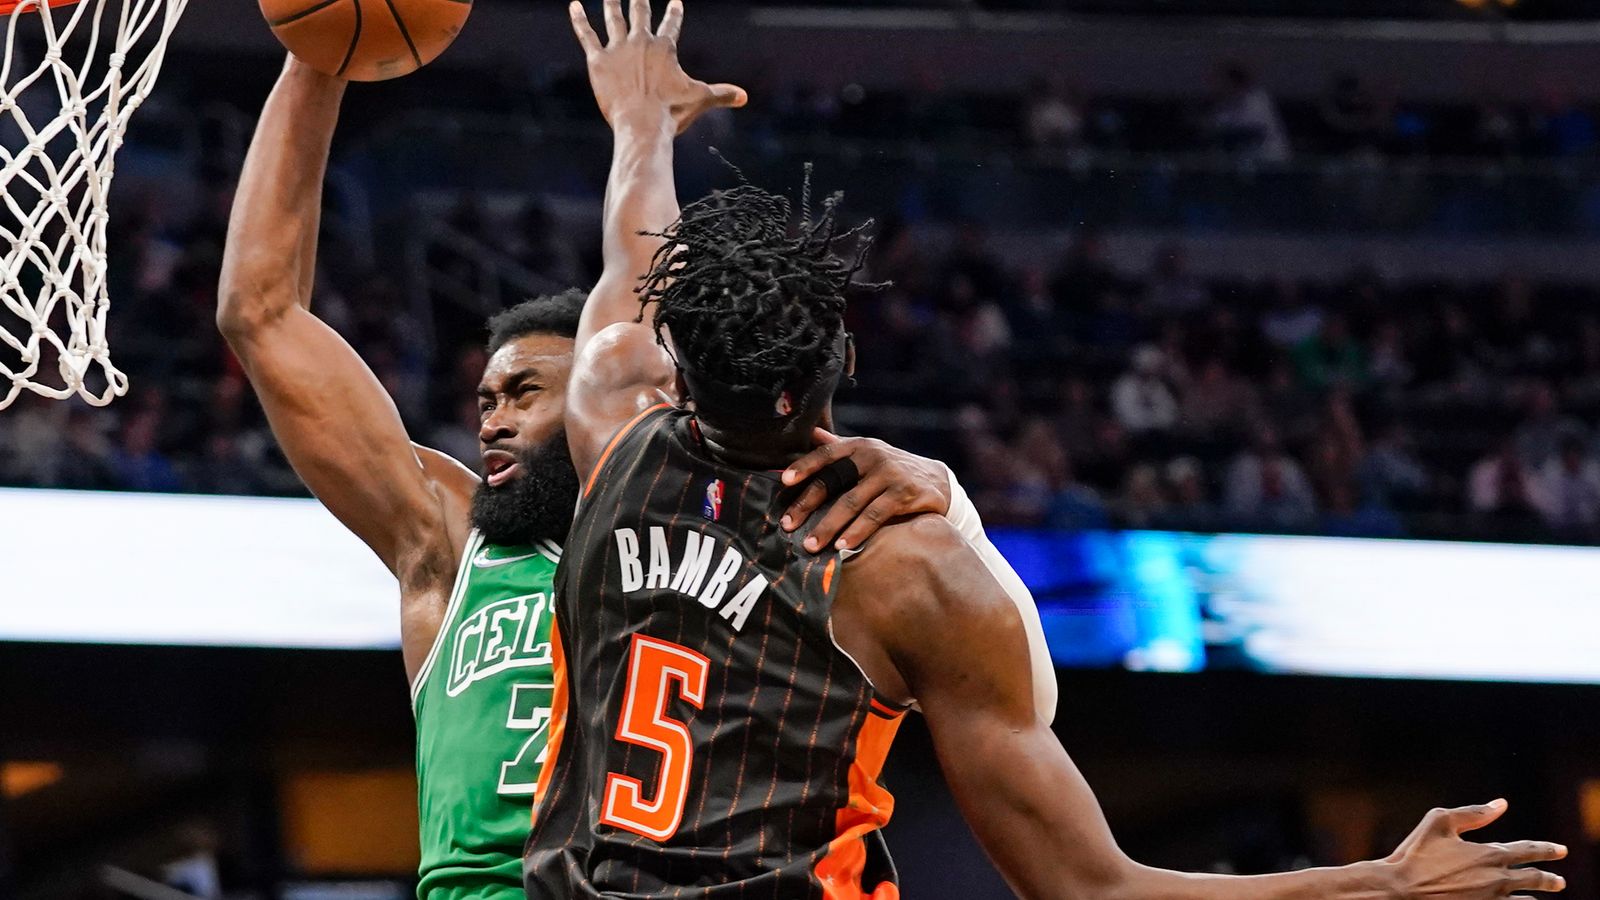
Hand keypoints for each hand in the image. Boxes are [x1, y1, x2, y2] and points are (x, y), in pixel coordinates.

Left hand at [568, 0, 747, 135]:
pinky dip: (579, 20)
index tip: (675, 2)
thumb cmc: (672, 112)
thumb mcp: (700, 99)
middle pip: (640, 12)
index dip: (674, 12)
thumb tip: (745, 97)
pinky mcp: (598, 61)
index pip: (672, 23)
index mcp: (665, 47)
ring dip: (610, 3)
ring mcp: (618, 49)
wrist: (642, 124)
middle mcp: (641, 41)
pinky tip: (573, 6)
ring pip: (613, 18)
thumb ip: (722, 94)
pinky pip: (586, 35)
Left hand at [780, 428, 952, 552]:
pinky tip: (842, 546)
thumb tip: (811, 433)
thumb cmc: (892, 470)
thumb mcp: (867, 454)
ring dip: (828, 526)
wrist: (938, 481)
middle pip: (833, 481)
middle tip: (787, 525)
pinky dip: (857, 532)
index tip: (783, 481)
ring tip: (810, 545)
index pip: (826, 454)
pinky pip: (875, 515)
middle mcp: (873, 456)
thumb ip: (839, 447)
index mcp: (859, 447)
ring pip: (851, 502)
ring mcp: (890, 474)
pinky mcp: (905, 493)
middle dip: (807, 504)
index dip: (804, 466)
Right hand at [1383, 800, 1565, 897]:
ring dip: (1536, 897)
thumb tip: (1500, 804)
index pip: (1528, 850)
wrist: (1401, 890)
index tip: (1561, 850)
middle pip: (1534, 879)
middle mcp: (1496, 879)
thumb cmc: (1416, 853)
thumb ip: (1473, 813)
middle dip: (1549, 879)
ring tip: (1540, 897)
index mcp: (1488, 854)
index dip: (1547, 849)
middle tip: (1559, 881)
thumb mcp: (1439, 821)